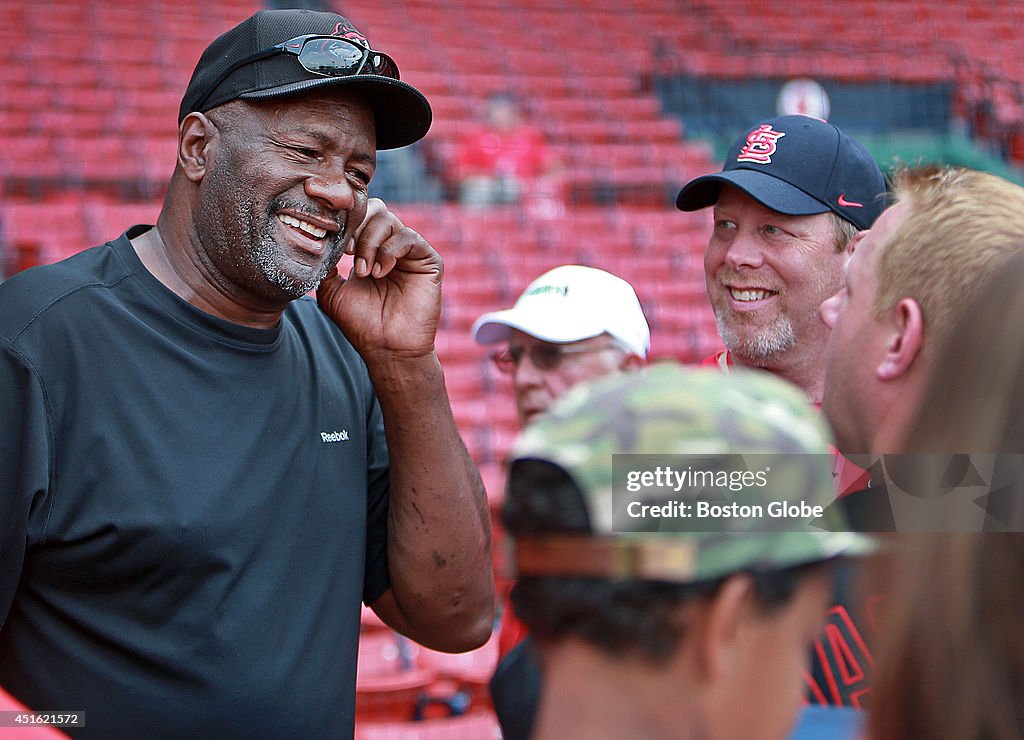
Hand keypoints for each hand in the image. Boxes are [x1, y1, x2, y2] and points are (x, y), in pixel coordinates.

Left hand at [317, 199, 441, 359]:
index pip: (362, 216)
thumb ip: (325, 264)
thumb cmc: (361, 324)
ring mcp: (411, 253)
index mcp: (372, 250)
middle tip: (349, 253)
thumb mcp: (330, 291)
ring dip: (371, 243)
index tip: (337, 247)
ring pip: (390, 220)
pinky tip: (380, 272)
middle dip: (358, 228)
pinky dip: (389, 251)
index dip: (347, 224)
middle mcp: (392, 247)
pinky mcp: (429, 261)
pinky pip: (409, 237)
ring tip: (366, 271)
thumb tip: (316, 240)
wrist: (386, 348)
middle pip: (376, 210)